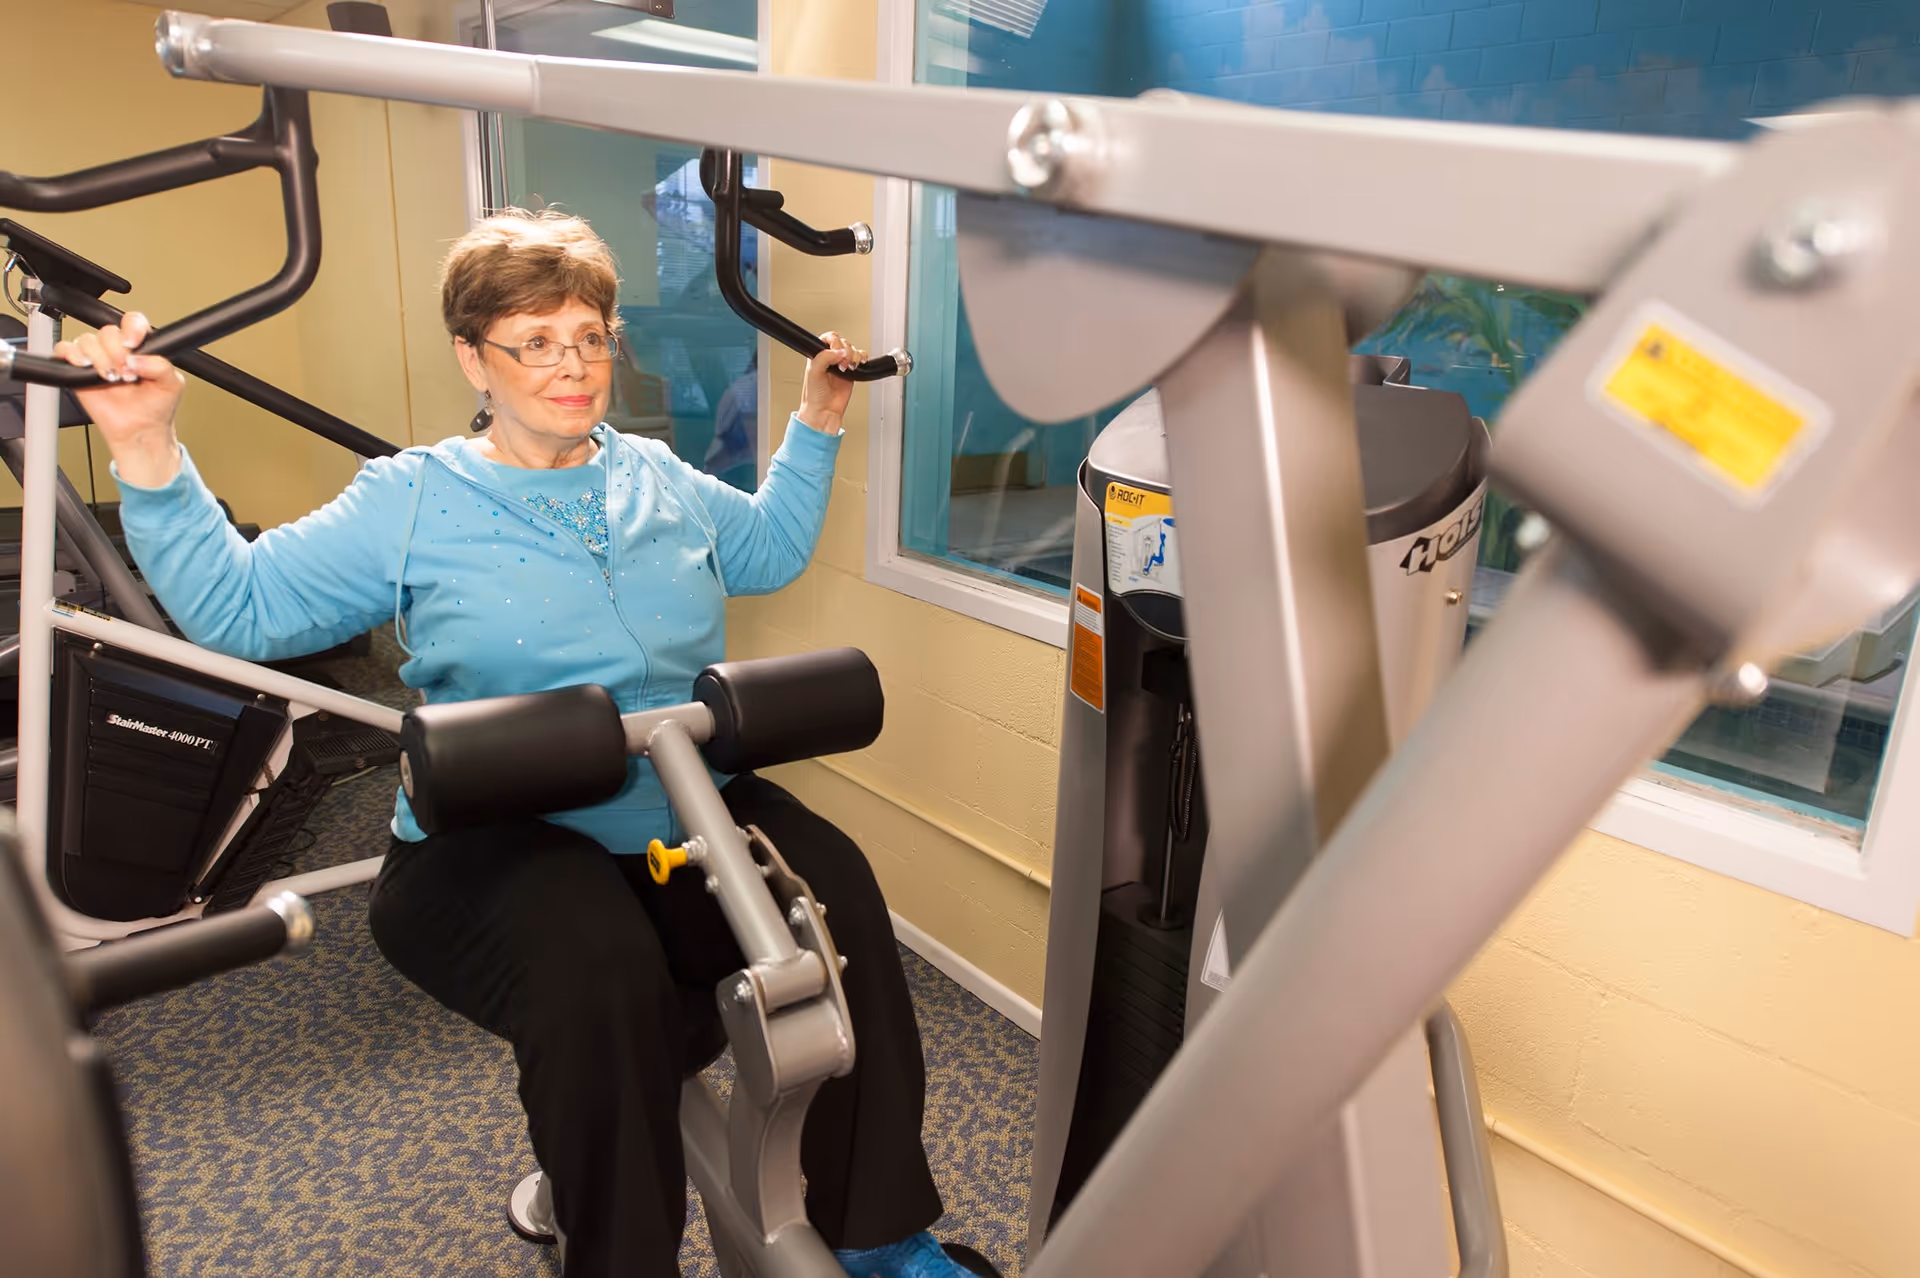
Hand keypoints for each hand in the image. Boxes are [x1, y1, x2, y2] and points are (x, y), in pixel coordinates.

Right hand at [53, 312, 185, 486]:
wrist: (140, 430)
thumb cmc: (156, 407)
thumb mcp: (172, 385)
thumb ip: (161, 366)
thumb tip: (137, 359)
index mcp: (141, 348)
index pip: (132, 322)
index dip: (131, 328)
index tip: (133, 344)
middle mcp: (117, 350)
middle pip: (108, 332)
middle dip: (116, 352)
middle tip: (126, 373)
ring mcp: (97, 359)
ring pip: (87, 340)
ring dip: (99, 358)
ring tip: (112, 378)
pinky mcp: (78, 371)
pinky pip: (64, 350)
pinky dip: (72, 355)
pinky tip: (86, 367)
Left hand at [795, 332, 864, 432]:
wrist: (824, 411)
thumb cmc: (814, 396)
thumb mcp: (813, 372)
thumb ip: (824, 357)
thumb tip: (840, 351)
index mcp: (818, 355)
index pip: (828, 338)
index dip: (835, 342)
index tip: (836, 352)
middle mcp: (830, 358)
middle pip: (843, 342)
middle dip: (846, 351)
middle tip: (842, 364)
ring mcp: (841, 364)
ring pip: (853, 349)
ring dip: (854, 356)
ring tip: (848, 367)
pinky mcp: (851, 371)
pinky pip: (860, 358)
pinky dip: (862, 358)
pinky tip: (857, 365)